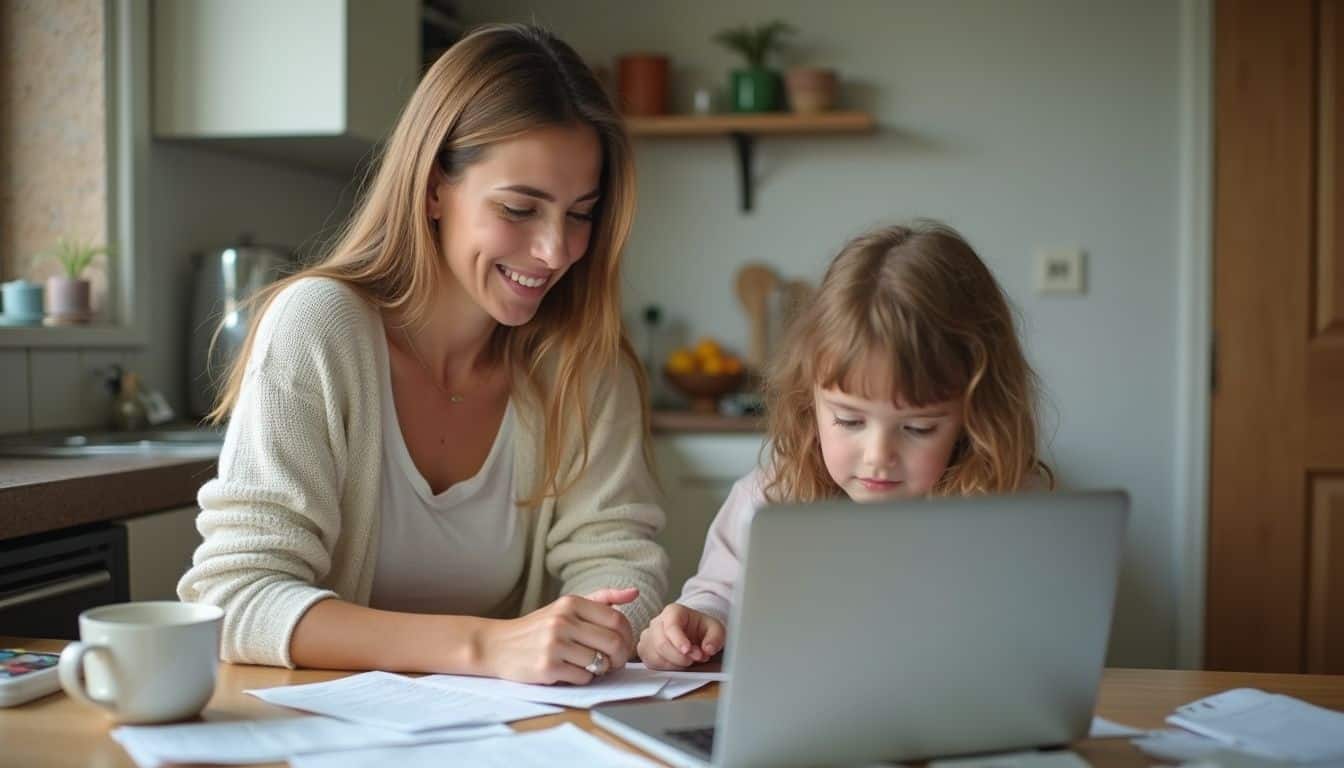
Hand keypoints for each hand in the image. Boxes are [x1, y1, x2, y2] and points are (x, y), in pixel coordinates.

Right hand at [476, 587, 637, 683]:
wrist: (497, 645)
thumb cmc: (538, 628)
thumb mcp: (566, 606)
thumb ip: (601, 598)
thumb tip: (634, 592)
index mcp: (570, 603)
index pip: (617, 619)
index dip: (627, 636)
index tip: (622, 645)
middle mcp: (562, 621)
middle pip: (613, 643)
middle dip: (620, 657)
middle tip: (614, 662)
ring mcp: (554, 645)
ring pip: (600, 663)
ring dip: (601, 669)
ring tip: (590, 666)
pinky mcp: (547, 668)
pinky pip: (583, 678)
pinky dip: (584, 679)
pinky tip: (572, 672)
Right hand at [637, 603, 724, 669]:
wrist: (693, 632)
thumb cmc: (700, 628)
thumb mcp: (715, 629)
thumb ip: (715, 637)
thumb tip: (708, 649)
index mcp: (673, 611)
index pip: (670, 626)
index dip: (678, 641)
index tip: (688, 650)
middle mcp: (657, 622)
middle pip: (661, 643)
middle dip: (679, 656)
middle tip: (696, 658)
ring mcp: (649, 636)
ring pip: (655, 655)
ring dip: (674, 663)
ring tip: (689, 660)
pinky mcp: (645, 650)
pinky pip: (651, 663)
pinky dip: (666, 667)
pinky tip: (678, 664)